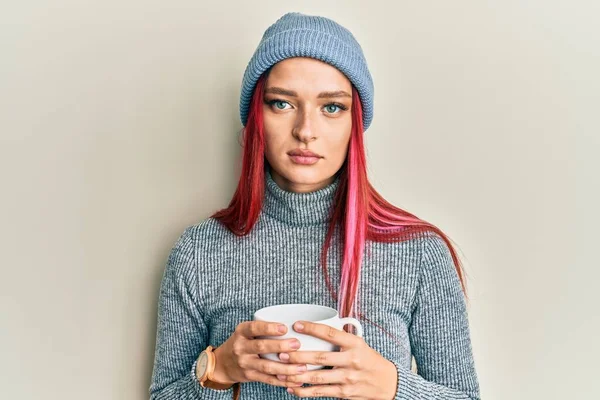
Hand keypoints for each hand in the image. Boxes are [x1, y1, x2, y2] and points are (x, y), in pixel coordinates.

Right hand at [210, 321, 306, 387]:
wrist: (223, 363)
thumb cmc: (243, 342)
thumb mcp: (246, 331)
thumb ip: (263, 328)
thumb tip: (294, 326)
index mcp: (241, 332)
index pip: (254, 328)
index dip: (269, 328)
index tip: (285, 327)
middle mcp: (240, 347)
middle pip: (261, 347)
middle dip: (281, 346)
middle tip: (297, 344)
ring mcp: (245, 363)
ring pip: (267, 367)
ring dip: (286, 368)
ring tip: (302, 367)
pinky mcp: (250, 376)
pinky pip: (268, 380)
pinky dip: (283, 381)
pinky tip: (296, 380)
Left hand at [276, 321, 397, 398]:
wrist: (387, 383)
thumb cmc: (368, 359)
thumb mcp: (359, 343)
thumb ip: (341, 336)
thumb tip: (318, 325)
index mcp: (354, 344)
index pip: (330, 333)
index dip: (312, 328)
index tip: (296, 324)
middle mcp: (352, 360)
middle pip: (320, 357)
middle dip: (298, 356)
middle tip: (282, 353)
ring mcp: (348, 378)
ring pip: (318, 377)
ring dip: (297, 375)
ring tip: (282, 372)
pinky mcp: (345, 393)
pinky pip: (321, 392)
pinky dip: (304, 391)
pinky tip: (292, 388)